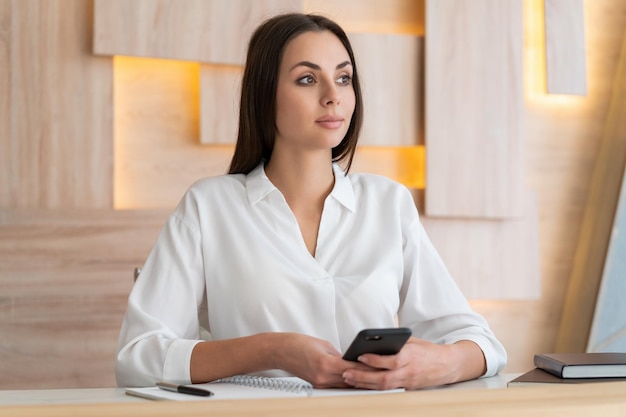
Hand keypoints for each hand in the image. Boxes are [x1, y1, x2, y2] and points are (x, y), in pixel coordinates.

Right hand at [275, 333, 371, 387]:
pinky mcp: (317, 385)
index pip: (353, 367)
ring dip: (358, 380)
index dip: (368, 367)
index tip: (380, 364)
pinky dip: (347, 381)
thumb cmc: (299, 343)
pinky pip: (337, 385)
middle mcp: (323, 377)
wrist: (280, 351)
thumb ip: (340, 355)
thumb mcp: (324, 344)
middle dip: (367, 375)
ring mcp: (320, 383)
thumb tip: (353, 360)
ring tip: (373, 376)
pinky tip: (356, 378)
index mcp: (326, 364)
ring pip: (345, 384)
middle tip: (381, 372)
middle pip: (352, 379)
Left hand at [341, 338, 485, 389]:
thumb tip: (375, 341)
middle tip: (347, 373)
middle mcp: (409, 371)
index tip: (360, 356)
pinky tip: (361, 384)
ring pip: (384, 387)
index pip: (391, 360)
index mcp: (411, 356)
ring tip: (349, 379)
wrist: (448, 365)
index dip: (375, 360)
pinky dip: (373, 388)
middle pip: (384, 378)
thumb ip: (396, 343)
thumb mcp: (413, 341)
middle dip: (363, 377)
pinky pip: (388, 389)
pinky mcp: (407, 389)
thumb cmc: (428, 350)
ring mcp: (408, 382)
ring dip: (365, 384)